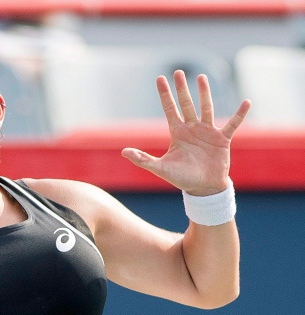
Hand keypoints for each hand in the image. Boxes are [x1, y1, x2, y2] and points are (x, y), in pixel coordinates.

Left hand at [121, 70, 251, 195]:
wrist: (203, 188)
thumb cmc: (181, 178)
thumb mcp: (160, 168)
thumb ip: (143, 159)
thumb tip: (123, 152)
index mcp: (177, 133)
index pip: (169, 109)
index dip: (165, 95)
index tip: (160, 79)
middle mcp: (192, 128)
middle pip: (186, 104)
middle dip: (182, 89)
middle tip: (179, 72)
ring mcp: (208, 132)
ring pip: (206, 108)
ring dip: (205, 94)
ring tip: (202, 77)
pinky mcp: (222, 139)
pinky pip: (233, 124)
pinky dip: (240, 114)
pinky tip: (246, 102)